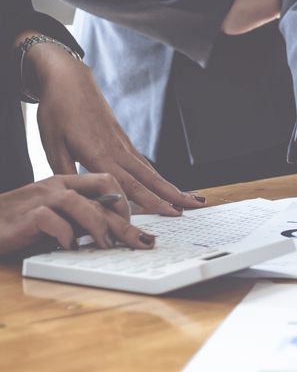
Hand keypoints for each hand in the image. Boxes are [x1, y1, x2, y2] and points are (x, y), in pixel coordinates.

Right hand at [0, 174, 156, 254]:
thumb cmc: (20, 223)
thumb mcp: (58, 219)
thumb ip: (81, 221)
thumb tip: (114, 236)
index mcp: (66, 183)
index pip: (106, 182)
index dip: (126, 204)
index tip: (138, 226)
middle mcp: (55, 186)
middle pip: (100, 195)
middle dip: (126, 221)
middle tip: (143, 241)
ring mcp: (39, 198)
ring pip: (78, 201)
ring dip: (97, 224)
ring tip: (107, 244)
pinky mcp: (25, 215)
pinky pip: (50, 219)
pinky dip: (64, 233)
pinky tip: (71, 246)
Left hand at [28, 43, 204, 215]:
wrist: (69, 80)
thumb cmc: (58, 110)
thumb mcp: (51, 145)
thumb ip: (65, 174)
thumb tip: (74, 198)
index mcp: (99, 154)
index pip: (129, 185)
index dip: (152, 202)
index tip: (171, 213)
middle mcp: (118, 150)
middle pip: (150, 179)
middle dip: (174, 196)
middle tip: (195, 207)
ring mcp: (124, 144)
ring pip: (151, 172)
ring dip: (171, 187)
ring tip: (189, 199)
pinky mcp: (123, 140)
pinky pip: (144, 164)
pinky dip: (157, 178)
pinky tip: (164, 186)